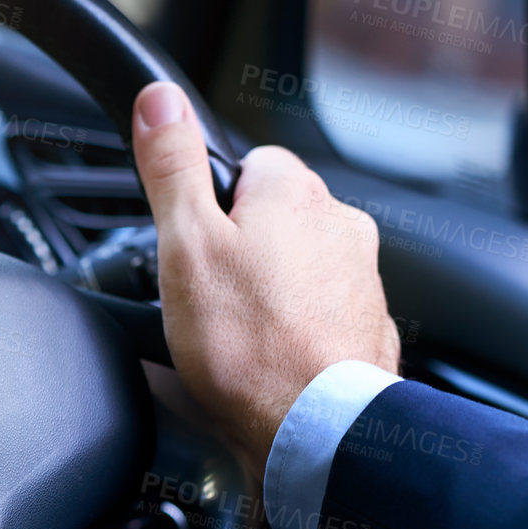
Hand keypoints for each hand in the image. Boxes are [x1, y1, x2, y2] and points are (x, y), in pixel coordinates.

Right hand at [131, 81, 400, 479]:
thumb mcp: (184, 243)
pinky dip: (294, 329)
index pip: (249, 164)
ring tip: (233, 336)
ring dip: (269, 291)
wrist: (314, 429)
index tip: (191, 241)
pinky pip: (319, 313)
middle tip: (205, 295)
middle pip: (274, 217)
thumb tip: (159, 99)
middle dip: (241, 248)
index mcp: (294, 193)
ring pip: (298, 266)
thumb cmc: (248, 343)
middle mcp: (341, 225)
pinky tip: (266, 359)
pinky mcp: (367, 328)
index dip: (210, 201)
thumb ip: (172, 166)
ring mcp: (361, 279)